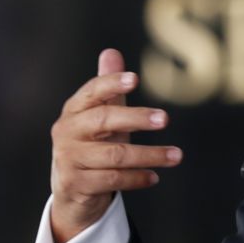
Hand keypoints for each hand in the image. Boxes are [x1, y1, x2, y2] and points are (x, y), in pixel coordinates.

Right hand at [49, 49, 181, 242]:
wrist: (71, 190)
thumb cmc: (92, 146)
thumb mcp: (100, 117)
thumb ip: (108, 90)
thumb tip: (111, 52)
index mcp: (73, 111)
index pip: (92, 92)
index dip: (112, 83)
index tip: (135, 79)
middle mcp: (66, 132)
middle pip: (104, 120)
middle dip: (137, 118)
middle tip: (166, 119)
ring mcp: (69, 159)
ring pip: (115, 155)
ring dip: (150, 155)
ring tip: (176, 156)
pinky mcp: (75, 184)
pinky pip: (113, 179)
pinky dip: (137, 178)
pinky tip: (154, 177)